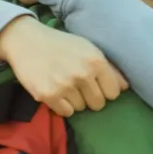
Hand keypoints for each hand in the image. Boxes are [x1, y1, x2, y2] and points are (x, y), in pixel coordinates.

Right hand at [0, 16, 128, 116]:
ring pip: (81, 108)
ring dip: (75, 101)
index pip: (113, 93)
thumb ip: (109, 68)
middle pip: (98, 104)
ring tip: (65, 85)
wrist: (27, 41)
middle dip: (91, 98)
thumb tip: (125, 88)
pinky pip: (65, 112)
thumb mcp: (89, 49)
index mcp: (97, 61)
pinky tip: (56, 91)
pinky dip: (62, 105)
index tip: (96, 85)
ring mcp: (65, 85)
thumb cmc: (62, 45)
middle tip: (79, 86)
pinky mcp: (48, 95)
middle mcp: (83, 74)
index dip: (105, 91)